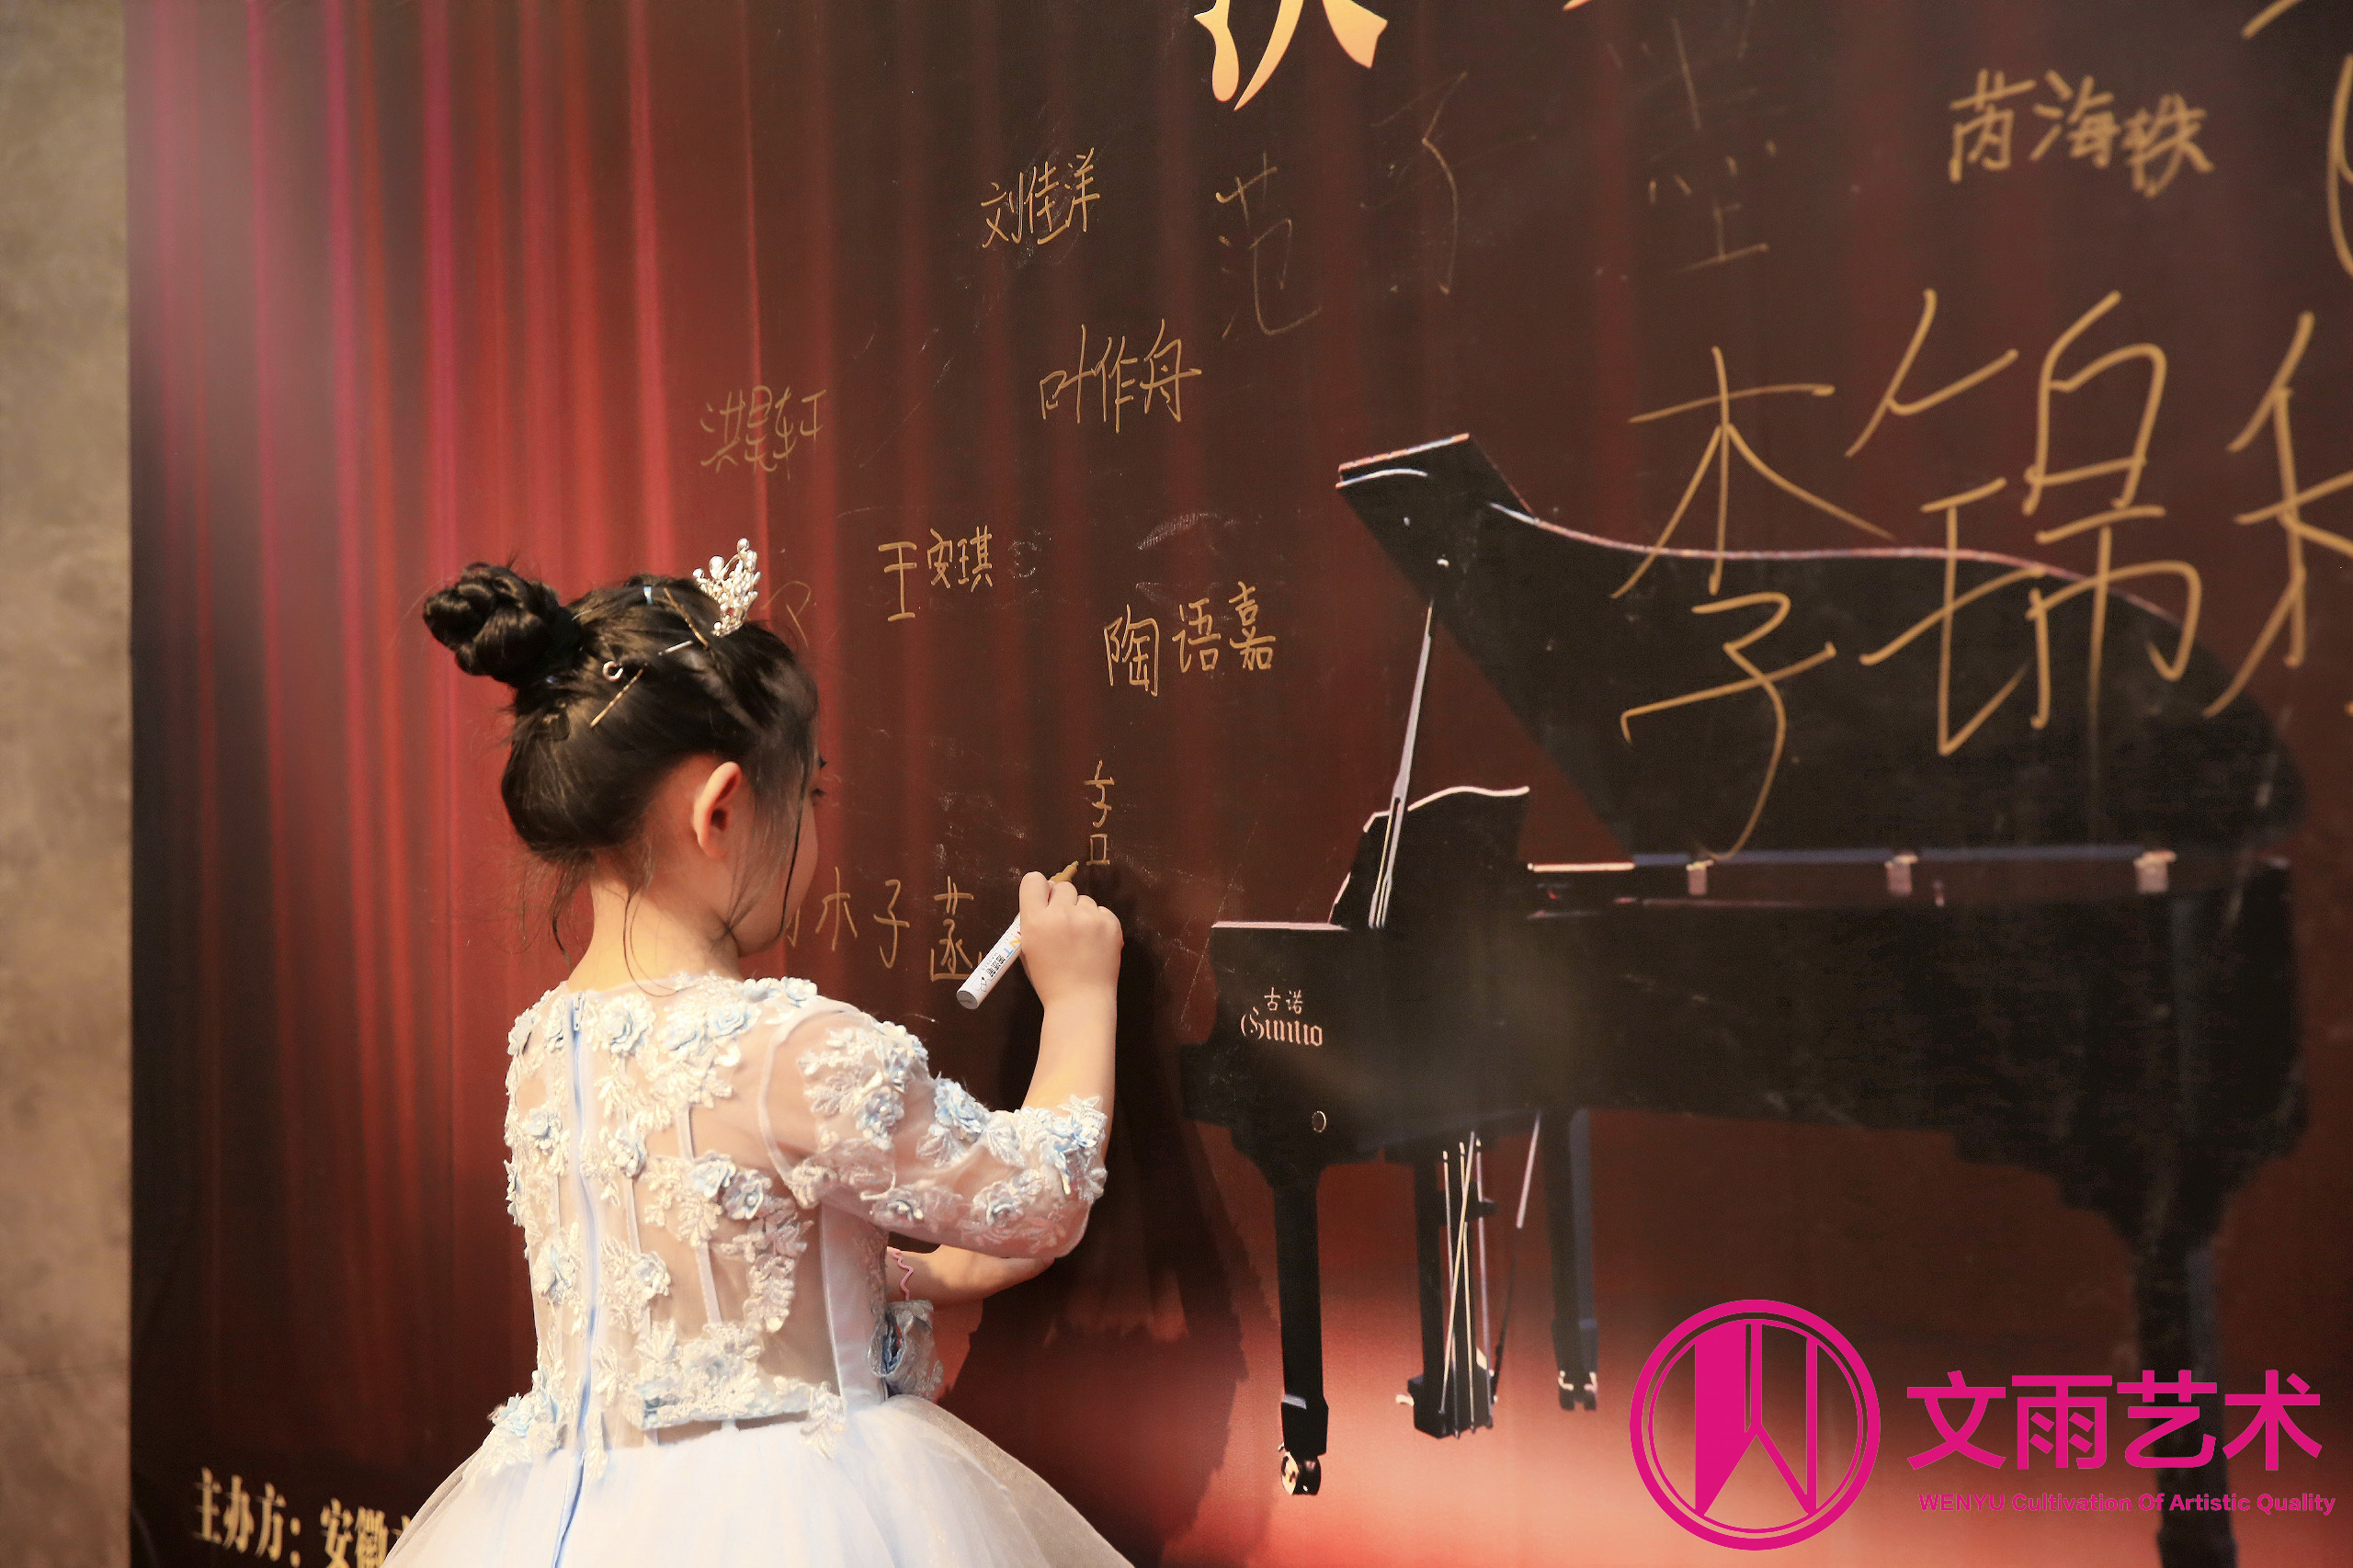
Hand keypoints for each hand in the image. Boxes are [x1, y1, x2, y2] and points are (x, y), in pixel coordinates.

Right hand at [1016, 871, 1121, 1010]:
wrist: (1081, 1002)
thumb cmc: (1049, 980)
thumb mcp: (1028, 950)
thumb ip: (1032, 921)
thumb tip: (1042, 899)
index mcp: (1035, 921)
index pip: (1033, 880)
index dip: (1038, 888)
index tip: (1043, 898)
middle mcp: (1061, 914)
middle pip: (1062, 886)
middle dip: (1062, 901)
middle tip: (1063, 923)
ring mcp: (1089, 918)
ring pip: (1084, 900)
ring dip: (1081, 913)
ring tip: (1081, 940)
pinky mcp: (1110, 923)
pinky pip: (1102, 911)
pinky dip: (1098, 923)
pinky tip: (1094, 944)